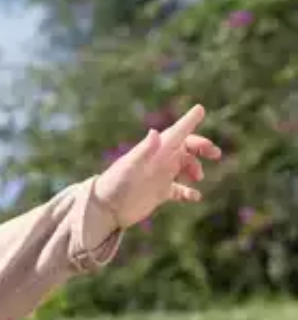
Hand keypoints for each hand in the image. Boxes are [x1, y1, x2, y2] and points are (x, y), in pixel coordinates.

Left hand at [95, 104, 221, 228]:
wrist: (105, 209)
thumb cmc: (115, 184)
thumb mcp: (129, 166)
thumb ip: (144, 150)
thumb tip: (155, 133)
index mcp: (155, 150)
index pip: (176, 132)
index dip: (189, 121)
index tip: (201, 110)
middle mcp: (160, 161)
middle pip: (186, 148)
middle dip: (202, 147)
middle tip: (214, 154)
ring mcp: (160, 176)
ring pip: (185, 167)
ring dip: (195, 168)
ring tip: (197, 178)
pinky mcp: (160, 193)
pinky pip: (179, 190)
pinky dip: (188, 192)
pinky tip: (195, 197)